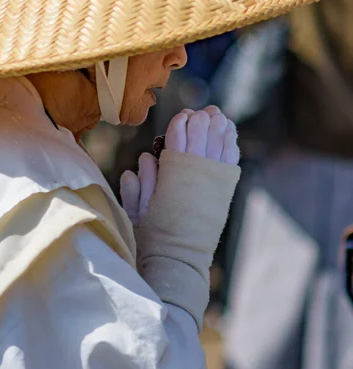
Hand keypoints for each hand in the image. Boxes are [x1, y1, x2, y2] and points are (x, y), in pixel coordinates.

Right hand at [120, 106, 238, 225]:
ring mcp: (214, 176)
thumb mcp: (137, 206)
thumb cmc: (154, 231)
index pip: (178, 133)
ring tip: (217, 115)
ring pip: (219, 139)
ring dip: (218, 124)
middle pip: (201, 130)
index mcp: (171, 169)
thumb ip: (137, 181)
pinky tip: (229, 131)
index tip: (183, 116)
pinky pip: (231, 156)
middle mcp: (195, 169)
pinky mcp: (226, 186)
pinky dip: (230, 141)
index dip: (181, 120)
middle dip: (200, 119)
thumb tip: (146, 157)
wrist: (180, 255)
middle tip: (201, 114)